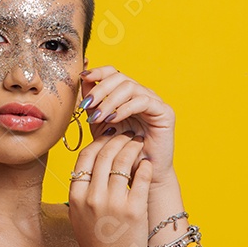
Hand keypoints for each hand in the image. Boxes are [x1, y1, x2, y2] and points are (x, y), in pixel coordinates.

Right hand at [67, 134, 152, 246]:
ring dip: (133, 147)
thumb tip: (91, 161)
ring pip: (123, 160)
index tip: (109, 137)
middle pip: (105, 154)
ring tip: (139, 144)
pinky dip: (145, 166)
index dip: (98, 142)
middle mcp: (93, 197)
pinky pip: (141, 177)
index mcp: (76, 196)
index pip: (86, 156)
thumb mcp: (78, 214)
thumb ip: (82, 189)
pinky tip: (147, 163)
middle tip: (128, 134)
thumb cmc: (96, 243)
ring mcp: (114, 203)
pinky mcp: (134, 210)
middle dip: (118, 139)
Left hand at [78, 65, 175, 184]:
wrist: (138, 174)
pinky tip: (112, 119)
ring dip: (109, 101)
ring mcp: (154, 101)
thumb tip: (83, 80)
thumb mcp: (100, 124)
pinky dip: (124, 108)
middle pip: (120, 77)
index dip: (98, 72)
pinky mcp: (165, 112)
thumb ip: (93, 103)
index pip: (113, 72)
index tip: (82, 77)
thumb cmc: (118, 151)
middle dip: (100, 89)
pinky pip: (143, 101)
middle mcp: (141, 94)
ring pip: (130, 87)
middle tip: (86, 105)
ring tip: (97, 116)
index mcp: (127, 94)